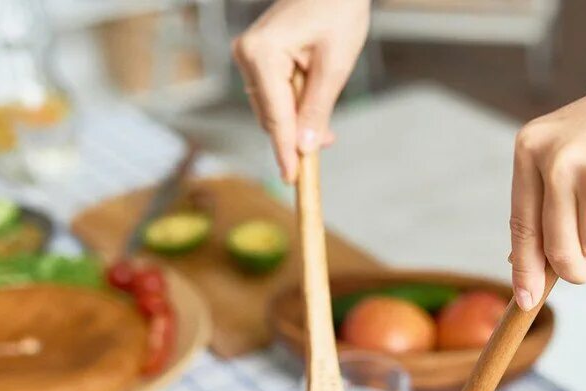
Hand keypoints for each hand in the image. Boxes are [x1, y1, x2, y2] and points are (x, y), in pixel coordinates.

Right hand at [232, 0, 369, 181]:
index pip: (275, 116)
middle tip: (326, 146)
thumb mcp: (335, 66)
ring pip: (272, 109)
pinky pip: (274, 95)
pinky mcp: (259, 57)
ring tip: (326, 128)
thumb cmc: (338, 10)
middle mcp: (247, 54)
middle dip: (296, 136)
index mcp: (261, 54)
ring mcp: (249, 55)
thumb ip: (317, 108)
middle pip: (270, 115)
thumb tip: (305, 147)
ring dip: (297, 123)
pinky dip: (294, 108)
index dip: (286, 150)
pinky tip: (314, 113)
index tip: (292, 180)